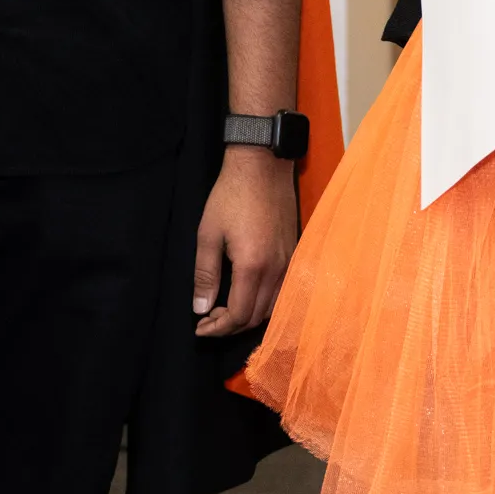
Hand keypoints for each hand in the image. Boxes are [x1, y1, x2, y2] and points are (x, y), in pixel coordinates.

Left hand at [192, 145, 299, 336]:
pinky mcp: (294, 253)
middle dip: (230, 326)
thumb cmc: (230, 196)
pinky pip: (283, 292)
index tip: (200, 326)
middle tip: (208, 319)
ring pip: (272, 308)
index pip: (238, 315)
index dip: (217, 328)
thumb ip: (205, 274)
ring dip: (248, 316)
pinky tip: (248, 294)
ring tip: (225, 310)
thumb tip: (201, 308)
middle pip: (256, 317)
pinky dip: (265, 303)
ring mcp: (289, 262)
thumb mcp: (208, 233)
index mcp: (253, 266)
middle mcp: (276, 270)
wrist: (262, 166)